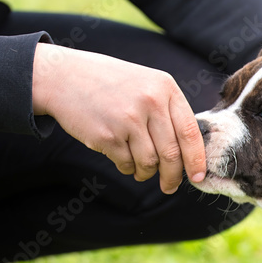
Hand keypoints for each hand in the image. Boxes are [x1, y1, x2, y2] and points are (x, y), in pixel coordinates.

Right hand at [32, 43, 205, 193]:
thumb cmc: (112, 84)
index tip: (199, 177)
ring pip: (150, 163)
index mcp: (165, 88)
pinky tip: (123, 161)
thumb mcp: (147, 84)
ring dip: (147, 173)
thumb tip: (192, 153)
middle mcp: (150, 102)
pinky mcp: (107, 135)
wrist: (62, 76)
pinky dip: (128, 168)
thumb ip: (169, 111)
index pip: (191, 133)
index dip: (197, 160)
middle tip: (170, 186)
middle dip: (173, 176)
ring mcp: (127, 119)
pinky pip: (127, 164)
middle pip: (172, 154)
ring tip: (142, 171)